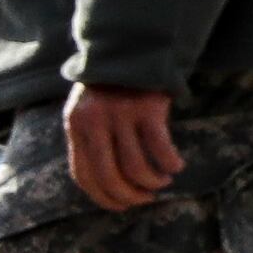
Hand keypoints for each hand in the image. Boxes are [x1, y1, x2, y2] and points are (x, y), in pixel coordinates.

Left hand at [63, 83, 182, 209]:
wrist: (132, 46)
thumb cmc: (113, 85)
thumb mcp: (89, 110)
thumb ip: (91, 140)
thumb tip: (104, 184)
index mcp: (76, 126)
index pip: (83, 175)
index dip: (103, 197)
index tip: (121, 205)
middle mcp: (95, 122)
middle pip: (109, 177)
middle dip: (129, 197)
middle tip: (146, 198)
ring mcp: (120, 115)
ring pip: (136, 168)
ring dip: (152, 182)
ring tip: (162, 180)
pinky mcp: (147, 108)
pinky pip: (160, 149)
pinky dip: (169, 164)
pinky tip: (176, 165)